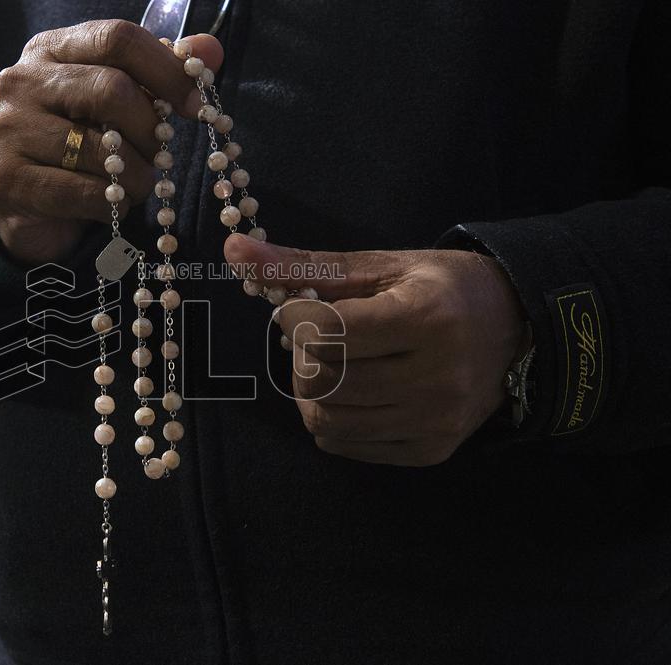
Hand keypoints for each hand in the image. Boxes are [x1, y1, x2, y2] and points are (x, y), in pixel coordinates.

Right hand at [0, 20, 222, 264]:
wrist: (25, 208)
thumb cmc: (78, 147)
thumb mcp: (116, 105)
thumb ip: (159, 74)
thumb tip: (210, 49)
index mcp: (51, 50)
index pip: (117, 38)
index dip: (166, 70)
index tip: (197, 105)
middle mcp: (21, 82)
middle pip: (111, 89)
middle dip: (150, 129)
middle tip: (162, 154)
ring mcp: (8, 130)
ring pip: (101, 150)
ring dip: (138, 176)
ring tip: (138, 185)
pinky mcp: (8, 180)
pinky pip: (85, 193)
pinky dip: (114, 203)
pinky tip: (113, 203)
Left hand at [224, 233, 526, 465]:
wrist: (517, 331)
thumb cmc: (442, 288)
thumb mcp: (381, 266)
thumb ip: (305, 263)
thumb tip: (233, 247)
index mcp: (428, 318)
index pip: (326, 332)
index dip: (297, 318)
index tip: (305, 308)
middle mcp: (437, 377)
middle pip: (321, 381)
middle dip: (302, 356)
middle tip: (319, 338)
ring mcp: (435, 420)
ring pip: (326, 421)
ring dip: (311, 390)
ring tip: (332, 365)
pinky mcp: (430, 449)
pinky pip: (345, 445)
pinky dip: (332, 419)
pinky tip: (352, 392)